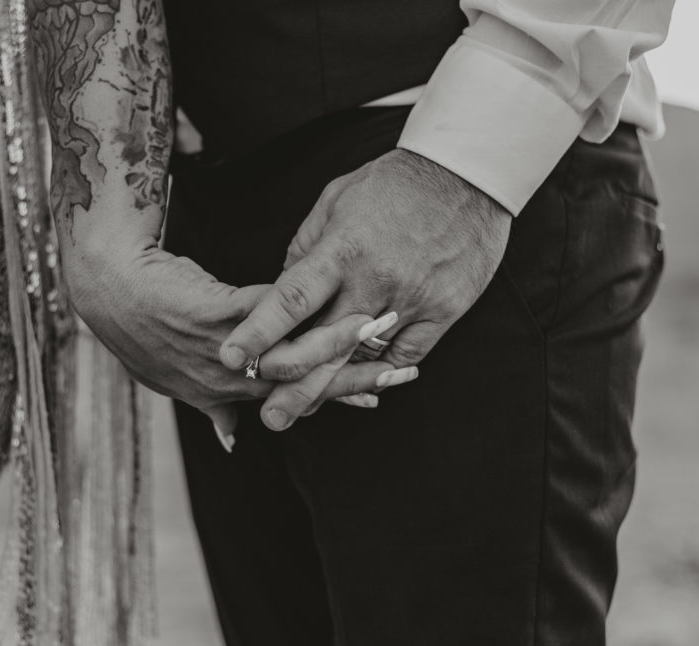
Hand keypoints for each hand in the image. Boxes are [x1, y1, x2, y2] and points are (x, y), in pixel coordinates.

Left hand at [65, 241, 402, 444]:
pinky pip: (271, 311)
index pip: (298, 398)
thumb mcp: (179, 379)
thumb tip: (233, 441)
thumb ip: (213, 408)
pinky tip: (338, 291)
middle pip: (307, 382)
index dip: (341, 397)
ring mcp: (222, 351)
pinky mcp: (214, 316)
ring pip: (294, 348)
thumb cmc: (150, 325)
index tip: (382, 394)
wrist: (109, 286)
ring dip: (342, 336)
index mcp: (227, 393)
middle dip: (359, 377)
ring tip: (382, 325)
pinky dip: (307, 304)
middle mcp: (229, 381)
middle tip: (405, 372)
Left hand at [220, 149, 512, 430]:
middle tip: (269, 417)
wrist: (466, 175)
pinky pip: (404, 356)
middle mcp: (374, 281)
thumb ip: (306, 250)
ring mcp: (411, 301)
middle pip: (325, 346)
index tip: (232, 355)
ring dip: (331, 388)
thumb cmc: (392, 184)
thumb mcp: (335, 201)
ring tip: (302, 411)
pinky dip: (379, 372)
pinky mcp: (442, 312)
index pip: (291, 298)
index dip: (259, 331)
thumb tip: (282, 290)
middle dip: (293, 386)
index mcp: (342, 250)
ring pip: (363, 360)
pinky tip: (358, 383)